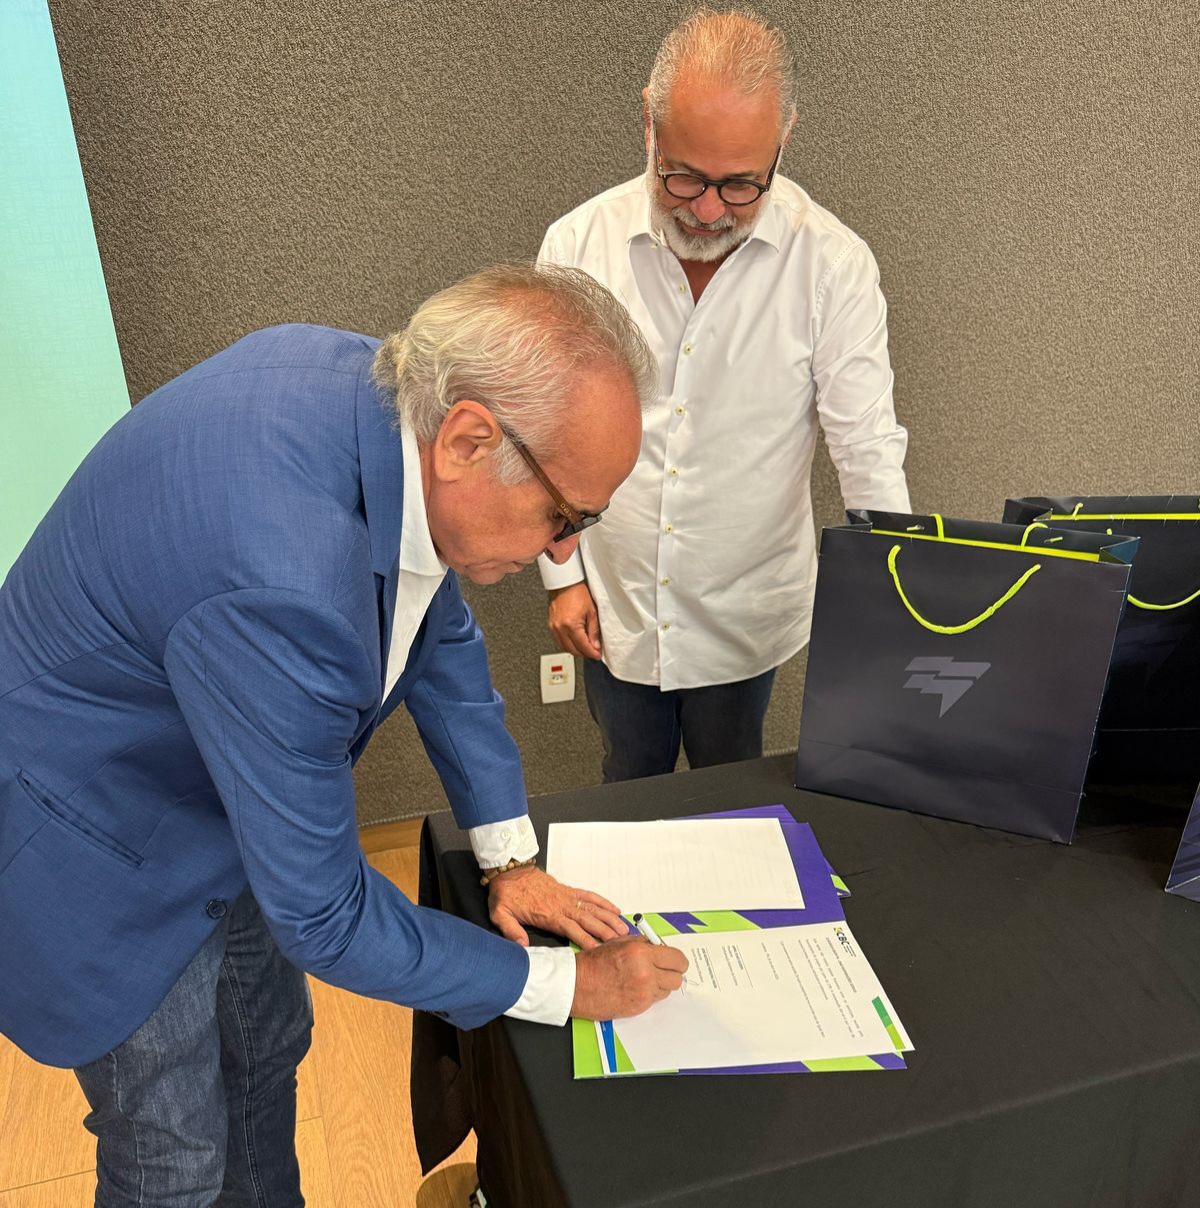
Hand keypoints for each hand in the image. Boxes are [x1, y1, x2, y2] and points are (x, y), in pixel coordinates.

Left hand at [488, 865, 628, 948]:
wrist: (509, 870)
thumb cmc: (506, 893)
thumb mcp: (500, 914)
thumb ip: (511, 931)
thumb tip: (522, 946)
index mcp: (548, 914)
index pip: (572, 930)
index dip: (586, 940)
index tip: (599, 950)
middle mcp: (562, 905)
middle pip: (588, 919)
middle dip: (605, 931)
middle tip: (621, 941)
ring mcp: (567, 897)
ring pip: (593, 908)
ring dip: (609, 918)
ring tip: (624, 928)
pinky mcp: (568, 890)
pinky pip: (589, 895)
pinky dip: (603, 902)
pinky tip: (614, 909)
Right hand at [548, 583, 601, 659]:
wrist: (565, 583)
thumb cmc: (577, 593)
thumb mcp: (592, 612)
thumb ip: (594, 631)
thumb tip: (595, 645)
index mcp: (571, 625)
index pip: (583, 647)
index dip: (592, 653)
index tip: (597, 655)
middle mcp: (560, 628)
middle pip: (573, 650)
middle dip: (584, 654)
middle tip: (593, 652)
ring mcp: (553, 628)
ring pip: (564, 648)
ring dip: (575, 650)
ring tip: (585, 647)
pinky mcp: (551, 625)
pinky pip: (559, 641)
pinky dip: (567, 644)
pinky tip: (575, 642)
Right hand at [570, 936, 689, 1018]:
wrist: (578, 985)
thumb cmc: (595, 963)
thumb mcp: (620, 942)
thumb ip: (644, 944)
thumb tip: (661, 947)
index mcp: (642, 953)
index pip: (677, 958)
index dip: (678, 960)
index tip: (675, 960)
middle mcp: (646, 973)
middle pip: (677, 977)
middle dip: (672, 972)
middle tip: (663, 969)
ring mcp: (643, 993)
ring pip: (668, 989)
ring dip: (661, 984)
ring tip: (645, 977)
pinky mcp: (639, 1007)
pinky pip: (655, 999)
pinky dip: (650, 993)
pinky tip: (637, 987)